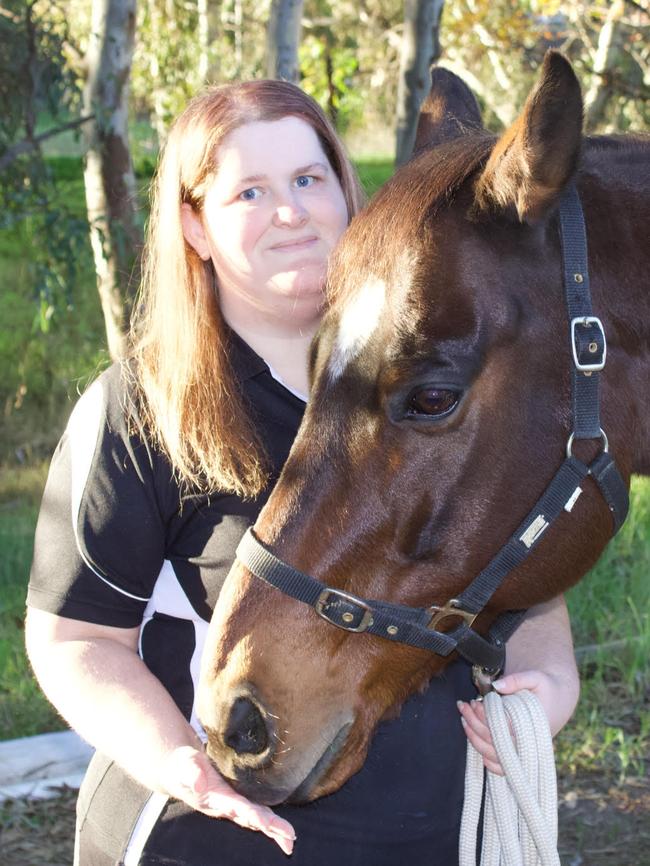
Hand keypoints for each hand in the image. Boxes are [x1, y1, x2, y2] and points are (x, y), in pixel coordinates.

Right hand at [160, 746, 295, 853]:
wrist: (179, 770)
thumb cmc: (183, 766)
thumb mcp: (185, 764)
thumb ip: (191, 773)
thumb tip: (198, 783)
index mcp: (215, 797)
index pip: (236, 806)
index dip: (251, 814)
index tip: (265, 822)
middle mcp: (226, 805)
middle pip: (252, 817)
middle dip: (271, 828)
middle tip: (290, 838)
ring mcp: (231, 804)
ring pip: (256, 817)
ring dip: (273, 829)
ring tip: (291, 839)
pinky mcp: (235, 800)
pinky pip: (255, 811)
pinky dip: (268, 821)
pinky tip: (280, 828)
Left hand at [457, 669, 578, 774]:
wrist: (558, 700)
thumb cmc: (546, 688)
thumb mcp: (536, 677)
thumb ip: (517, 680)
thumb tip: (496, 685)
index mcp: (535, 725)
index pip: (504, 727)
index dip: (485, 716)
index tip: (475, 702)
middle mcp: (530, 743)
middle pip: (495, 742)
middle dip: (474, 724)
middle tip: (463, 705)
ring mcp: (525, 752)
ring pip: (495, 756)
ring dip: (474, 738)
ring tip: (464, 718)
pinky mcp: (521, 756)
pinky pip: (502, 767)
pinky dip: (487, 759)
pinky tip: (475, 743)